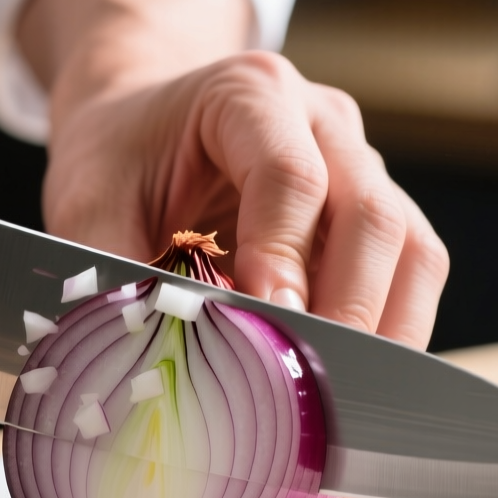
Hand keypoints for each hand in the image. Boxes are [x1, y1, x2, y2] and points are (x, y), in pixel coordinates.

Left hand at [41, 53, 448, 349]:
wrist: (140, 127)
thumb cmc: (118, 158)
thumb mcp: (86, 204)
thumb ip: (112, 274)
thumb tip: (141, 366)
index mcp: (249, 95)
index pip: (292, 175)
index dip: (285, 254)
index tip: (270, 319)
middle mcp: (323, 123)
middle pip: (373, 214)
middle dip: (352, 310)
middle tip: (318, 383)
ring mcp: (360, 167)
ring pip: (411, 248)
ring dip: (389, 332)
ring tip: (345, 403)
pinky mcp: (375, 217)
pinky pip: (410, 276)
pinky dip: (390, 333)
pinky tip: (349, 386)